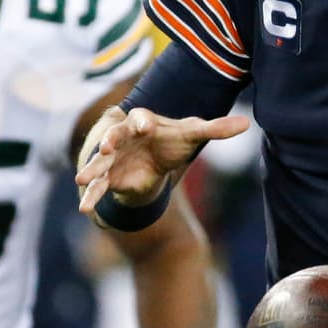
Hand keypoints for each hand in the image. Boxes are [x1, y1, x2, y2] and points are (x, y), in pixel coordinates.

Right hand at [75, 107, 248, 213]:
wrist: (154, 156)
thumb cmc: (171, 140)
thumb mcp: (193, 135)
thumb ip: (216, 129)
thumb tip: (247, 125)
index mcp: (143, 121)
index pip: (141, 118)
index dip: (142, 121)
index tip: (145, 125)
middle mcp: (123, 137)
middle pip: (114, 137)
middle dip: (109, 142)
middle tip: (106, 147)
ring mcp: (113, 157)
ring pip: (100, 163)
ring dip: (91, 170)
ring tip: (80, 180)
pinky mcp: (109, 177)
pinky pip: (99, 186)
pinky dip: (91, 196)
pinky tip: (83, 209)